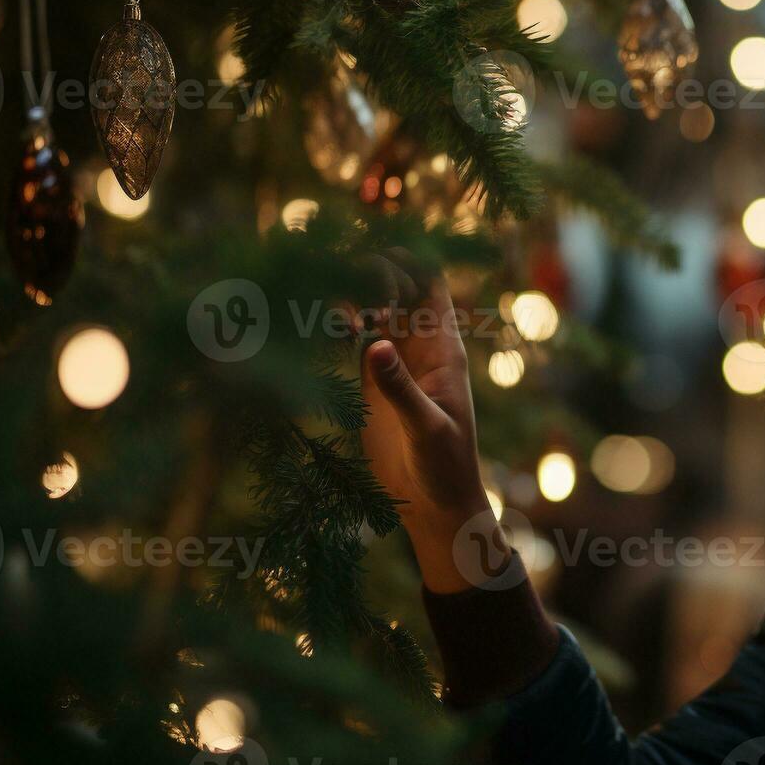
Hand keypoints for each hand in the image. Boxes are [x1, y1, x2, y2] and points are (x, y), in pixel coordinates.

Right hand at [355, 255, 500, 592]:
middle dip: (367, 275)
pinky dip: (336, 326)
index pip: (429, 285)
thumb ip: (401, 388)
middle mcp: (418, 345)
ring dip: (348, 298)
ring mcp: (393, 360)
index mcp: (443, 348)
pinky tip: (319, 325)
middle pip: (394, 288)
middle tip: (337, 282)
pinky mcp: (370, 380)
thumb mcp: (427, 428)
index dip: (406, 262)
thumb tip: (374, 342)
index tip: (370, 259)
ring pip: (370, 310)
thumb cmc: (446, 467)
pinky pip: (353, 339)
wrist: (436, 506)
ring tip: (326, 307)